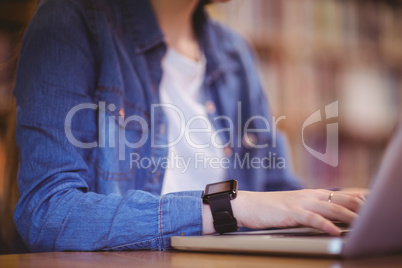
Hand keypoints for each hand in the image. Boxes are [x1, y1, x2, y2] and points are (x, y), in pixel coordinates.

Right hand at [202, 189, 364, 234]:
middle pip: (340, 198)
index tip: (373, 200)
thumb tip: (330, 217)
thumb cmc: (270, 208)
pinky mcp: (290, 212)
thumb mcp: (295, 206)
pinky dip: (325, 224)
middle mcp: (309, 195)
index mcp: (311, 194)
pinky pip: (311, 218)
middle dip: (360, 204)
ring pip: (330, 207)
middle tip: (374, 209)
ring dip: (348, 215)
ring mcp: (300, 203)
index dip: (359, 196)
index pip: (341, 193)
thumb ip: (312, 208)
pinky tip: (334, 231)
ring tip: (362, 222)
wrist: (247, 205)